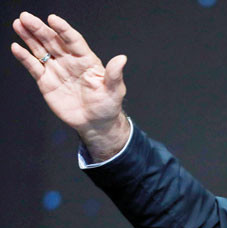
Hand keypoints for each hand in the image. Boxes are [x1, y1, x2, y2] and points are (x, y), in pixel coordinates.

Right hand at [11, 11, 129, 161]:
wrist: (96, 123)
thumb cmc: (108, 106)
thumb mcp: (115, 91)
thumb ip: (114, 75)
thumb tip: (122, 59)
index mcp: (87, 60)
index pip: (73, 40)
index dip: (63, 29)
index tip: (52, 19)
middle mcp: (70, 61)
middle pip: (53, 41)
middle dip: (40, 29)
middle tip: (26, 17)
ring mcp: (57, 70)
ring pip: (41, 50)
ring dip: (29, 37)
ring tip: (18, 24)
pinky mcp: (47, 82)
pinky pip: (34, 67)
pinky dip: (25, 57)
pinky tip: (16, 47)